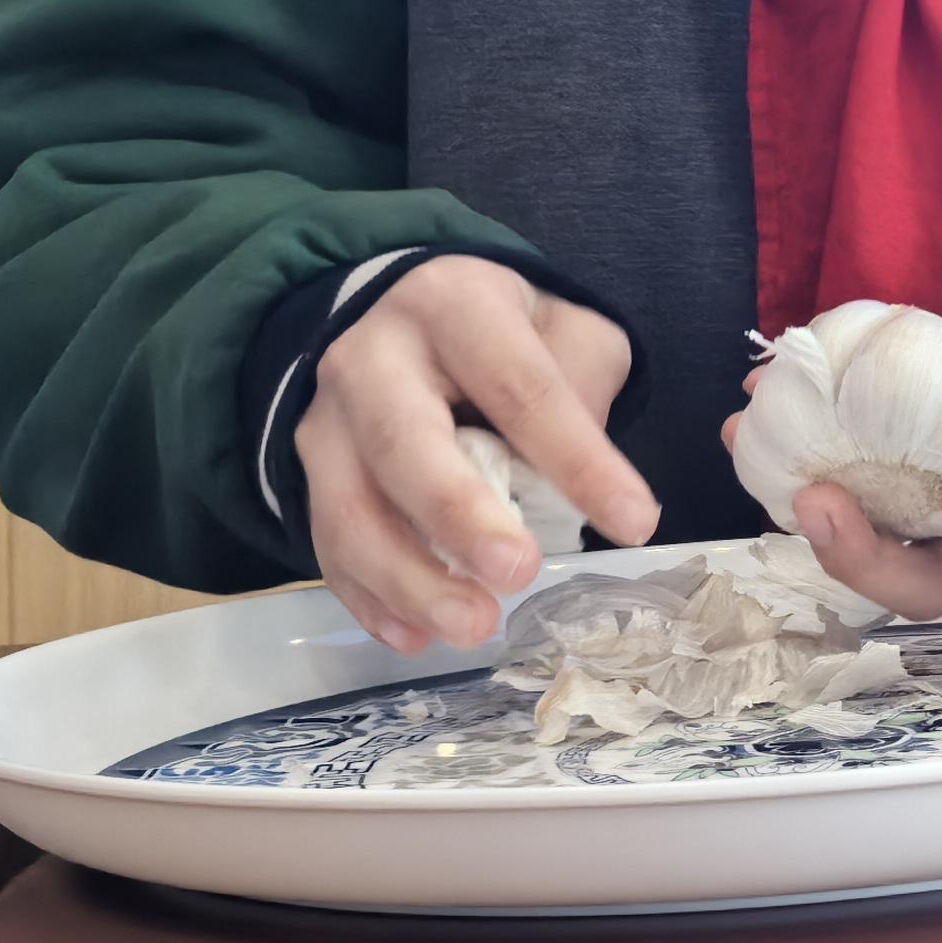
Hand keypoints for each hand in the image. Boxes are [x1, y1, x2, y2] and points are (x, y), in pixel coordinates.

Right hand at [294, 258, 653, 653]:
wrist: (390, 313)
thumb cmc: (496, 330)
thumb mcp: (560, 326)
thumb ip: (583, 381)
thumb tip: (586, 470)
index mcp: (453, 306)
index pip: (521, 386)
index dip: (578, 458)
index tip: (634, 521)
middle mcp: (372, 358)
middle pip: (404, 443)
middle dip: (459, 517)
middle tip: (518, 573)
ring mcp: (326, 420)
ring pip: (348, 509)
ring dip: (408, 579)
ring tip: (471, 627)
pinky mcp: (307, 475)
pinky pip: (326, 546)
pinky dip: (367, 598)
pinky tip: (415, 636)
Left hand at [764, 288, 941, 617]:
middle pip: (924, 587)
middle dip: (863, 559)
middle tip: (819, 499)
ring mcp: (933, 514)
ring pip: (867, 550)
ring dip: (806, 518)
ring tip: (754, 444)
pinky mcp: (893, 480)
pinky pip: (839, 493)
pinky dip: (788, 464)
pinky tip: (749, 414)